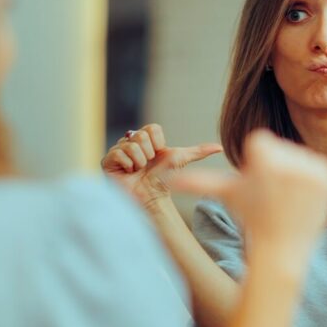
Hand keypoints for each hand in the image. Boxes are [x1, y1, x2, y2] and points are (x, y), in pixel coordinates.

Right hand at [101, 123, 222, 207]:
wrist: (151, 198)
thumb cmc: (164, 179)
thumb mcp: (180, 161)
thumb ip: (198, 152)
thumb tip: (219, 147)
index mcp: (145, 137)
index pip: (152, 128)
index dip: (158, 144)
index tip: (158, 156)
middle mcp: (130, 141)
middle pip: (141, 136)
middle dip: (149, 155)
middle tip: (146, 165)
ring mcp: (117, 150)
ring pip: (131, 146)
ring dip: (139, 162)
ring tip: (137, 171)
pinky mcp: (107, 161)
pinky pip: (118, 153)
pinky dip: (127, 165)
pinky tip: (128, 173)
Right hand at [169, 130, 326, 263]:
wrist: (281, 249)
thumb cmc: (250, 219)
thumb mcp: (226, 194)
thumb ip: (198, 181)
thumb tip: (168, 180)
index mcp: (263, 155)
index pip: (260, 143)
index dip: (256, 165)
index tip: (258, 187)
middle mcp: (288, 159)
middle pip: (278, 149)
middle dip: (274, 168)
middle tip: (272, 195)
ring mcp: (312, 169)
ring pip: (296, 157)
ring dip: (291, 174)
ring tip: (286, 198)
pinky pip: (316, 166)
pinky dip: (310, 180)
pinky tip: (301, 198)